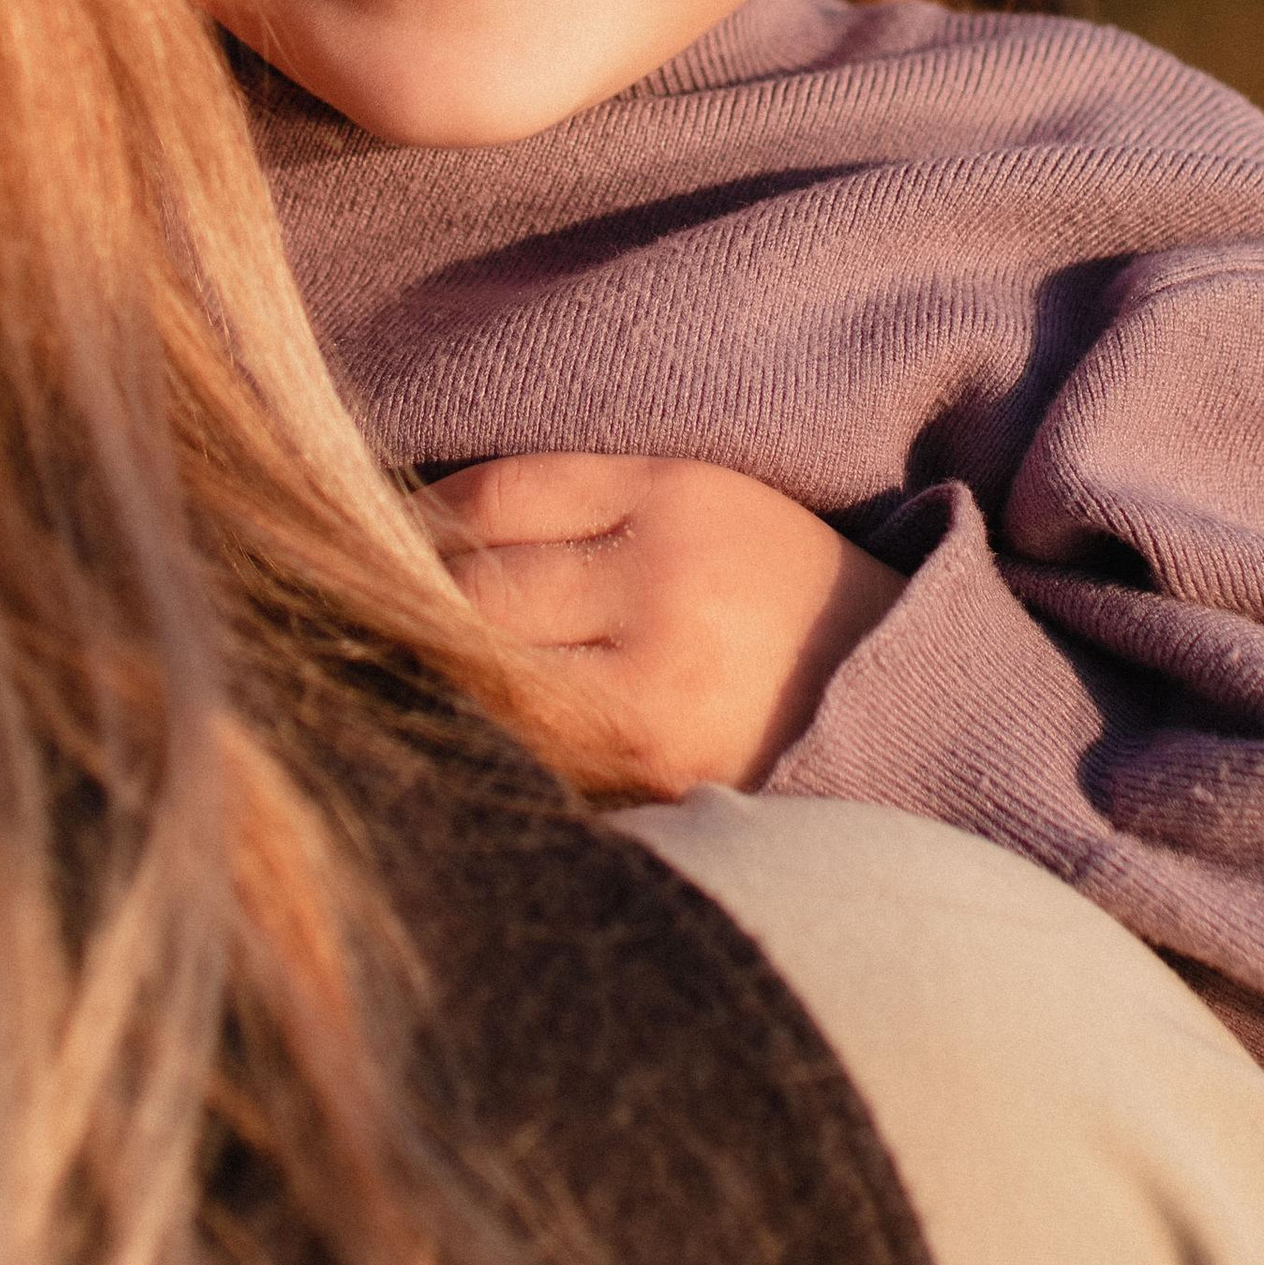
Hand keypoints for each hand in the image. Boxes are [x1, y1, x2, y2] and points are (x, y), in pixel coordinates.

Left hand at [420, 452, 907, 796]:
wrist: (888, 687)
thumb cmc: (767, 581)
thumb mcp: (691, 498)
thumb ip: (572, 501)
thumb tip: (418, 524)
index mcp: (674, 495)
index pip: (496, 498)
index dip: (423, 518)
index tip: (389, 535)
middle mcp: (664, 584)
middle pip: (479, 592)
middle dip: (416, 602)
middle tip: (376, 610)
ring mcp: (654, 688)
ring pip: (490, 677)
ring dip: (441, 673)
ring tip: (415, 666)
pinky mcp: (651, 768)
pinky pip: (528, 744)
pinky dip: (490, 729)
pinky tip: (475, 717)